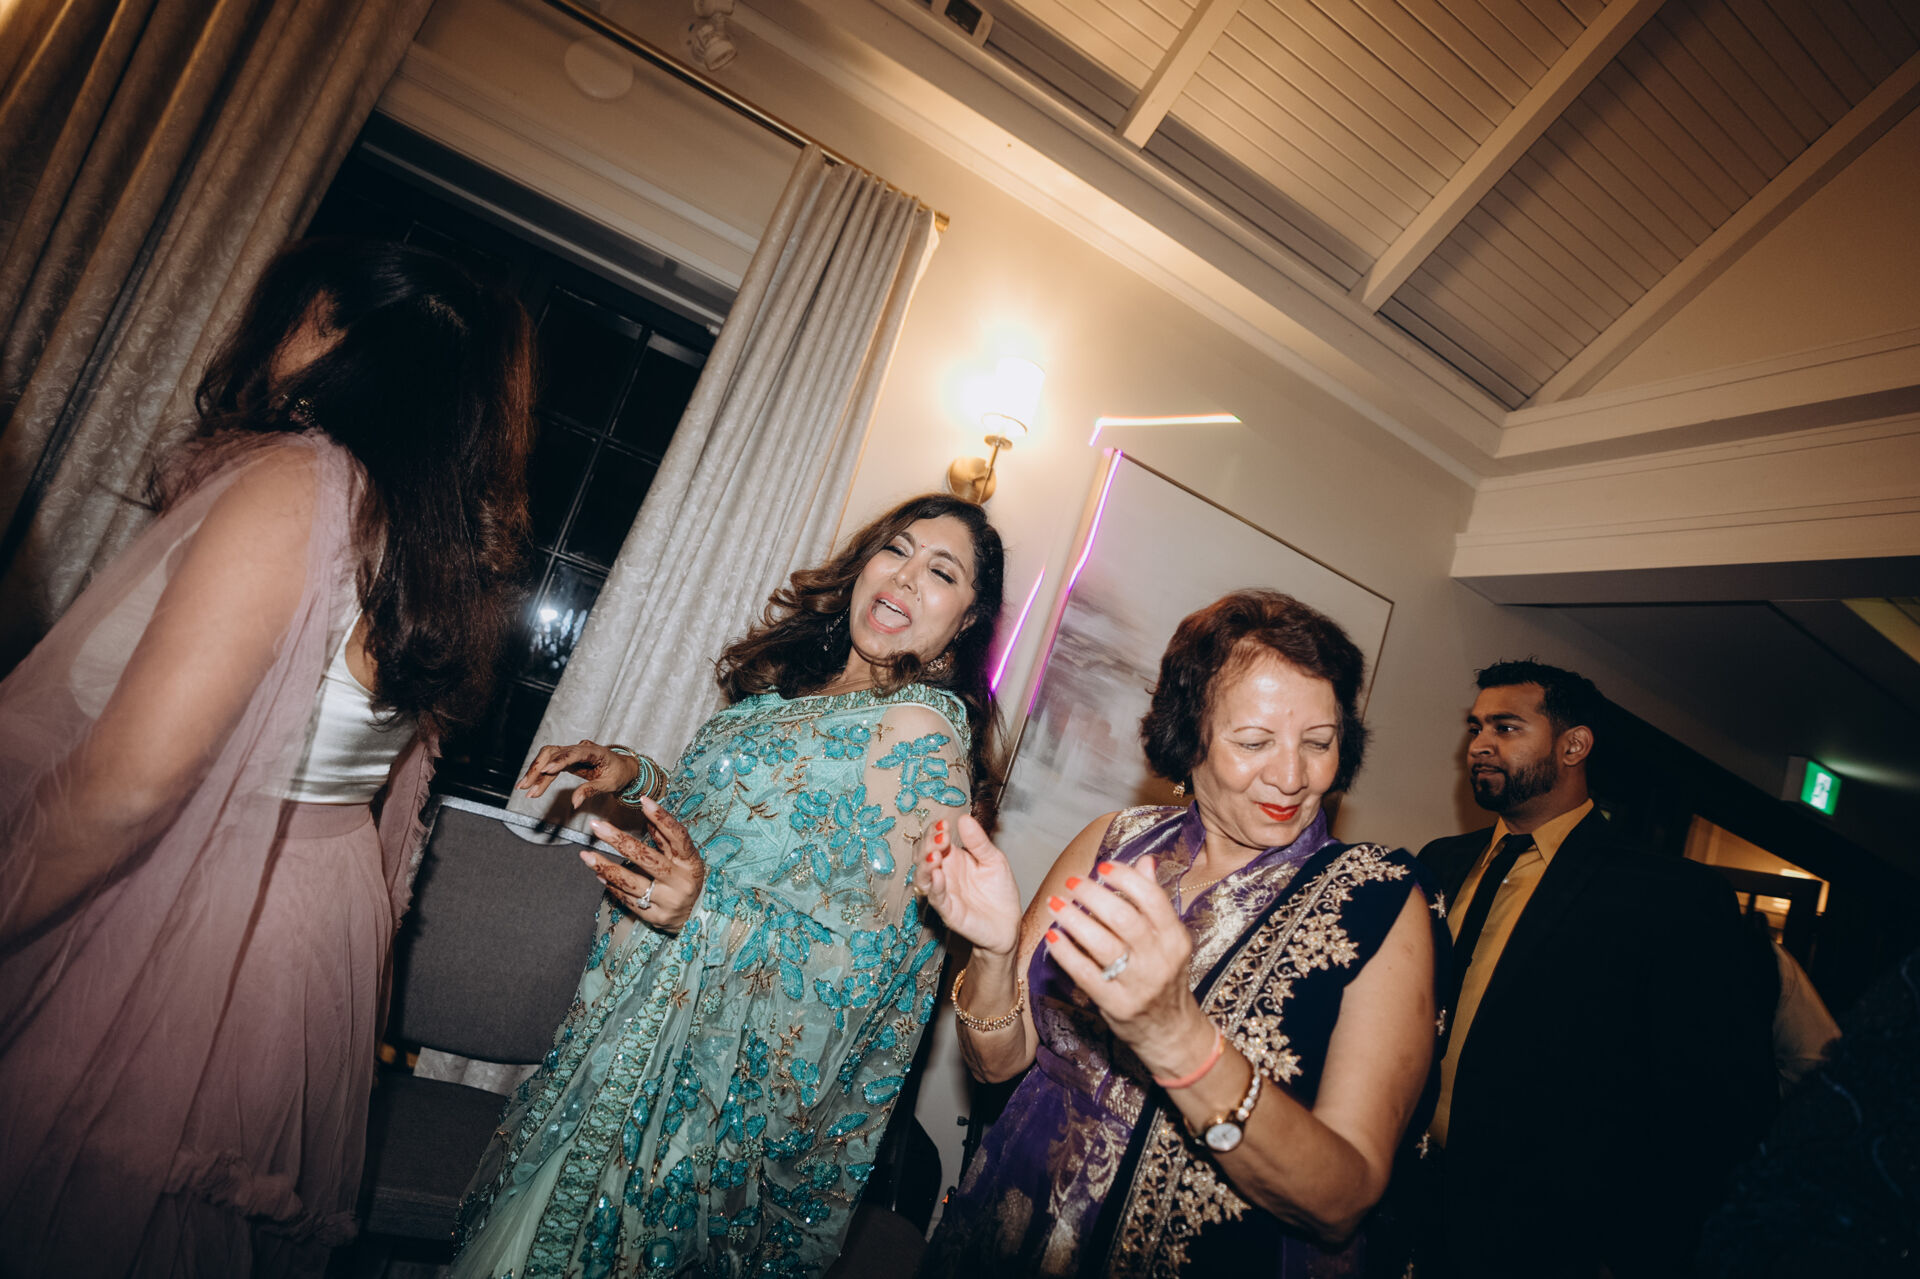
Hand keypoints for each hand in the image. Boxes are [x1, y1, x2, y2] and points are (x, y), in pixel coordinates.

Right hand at [517, 739, 637, 806]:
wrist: (623, 768)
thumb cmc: (618, 774)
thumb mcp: (609, 784)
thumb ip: (591, 791)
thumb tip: (575, 802)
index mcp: (594, 751)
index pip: (574, 753)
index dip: (559, 760)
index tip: (546, 769)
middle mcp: (580, 748)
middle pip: (554, 753)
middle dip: (538, 768)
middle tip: (526, 786)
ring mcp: (571, 752)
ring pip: (548, 757)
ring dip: (535, 772)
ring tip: (524, 789)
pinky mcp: (566, 759)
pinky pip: (550, 764)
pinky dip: (540, 775)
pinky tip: (532, 787)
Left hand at [585, 798, 705, 931]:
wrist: (694, 918)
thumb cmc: (685, 880)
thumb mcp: (683, 859)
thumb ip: (666, 838)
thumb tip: (648, 814)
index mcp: (691, 863)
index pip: (677, 837)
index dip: (662, 818)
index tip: (643, 801)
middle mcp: (681, 882)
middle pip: (647, 858)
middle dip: (619, 840)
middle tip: (597, 826)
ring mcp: (668, 901)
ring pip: (631, 882)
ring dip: (606, 867)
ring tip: (586, 855)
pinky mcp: (655, 917)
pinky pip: (628, 899)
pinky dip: (612, 885)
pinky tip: (599, 874)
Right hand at [921, 814, 1022, 957]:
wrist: (1008, 924)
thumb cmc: (999, 891)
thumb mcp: (994, 860)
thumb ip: (978, 842)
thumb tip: (964, 818)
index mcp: (953, 858)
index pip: (935, 840)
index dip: (935, 831)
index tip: (944, 824)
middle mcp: (944, 873)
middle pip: (923, 855)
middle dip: (928, 844)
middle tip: (941, 836)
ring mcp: (943, 892)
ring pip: (923, 877)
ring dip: (925, 864)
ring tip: (935, 855)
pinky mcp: (948, 911)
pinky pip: (936, 898)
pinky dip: (934, 887)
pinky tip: (938, 875)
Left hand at [1044, 856, 1209, 1076]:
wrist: (1170, 1030)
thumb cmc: (1164, 976)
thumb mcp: (1169, 940)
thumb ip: (1154, 901)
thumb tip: (1144, 861)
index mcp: (1175, 938)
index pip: (1152, 899)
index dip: (1125, 878)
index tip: (1103, 868)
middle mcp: (1160, 960)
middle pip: (1123, 918)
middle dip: (1093, 895)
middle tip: (1073, 883)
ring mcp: (1138, 985)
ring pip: (1101, 944)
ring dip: (1073, 920)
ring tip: (1056, 904)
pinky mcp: (1116, 1005)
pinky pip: (1085, 974)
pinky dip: (1066, 953)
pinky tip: (1053, 936)